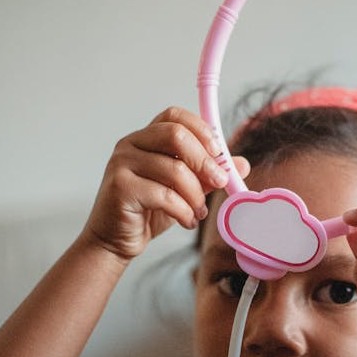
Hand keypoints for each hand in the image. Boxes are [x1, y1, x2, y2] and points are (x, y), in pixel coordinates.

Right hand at [82, 106, 248, 262]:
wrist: (115, 240)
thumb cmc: (148, 211)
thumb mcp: (185, 190)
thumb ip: (208, 175)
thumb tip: (241, 164)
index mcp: (145, 138)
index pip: (175, 116)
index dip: (201, 130)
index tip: (219, 154)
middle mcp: (130, 144)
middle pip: (176, 136)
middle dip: (205, 161)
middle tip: (220, 182)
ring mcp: (122, 164)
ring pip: (174, 169)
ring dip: (195, 195)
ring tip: (199, 212)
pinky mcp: (120, 187)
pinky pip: (164, 195)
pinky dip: (183, 211)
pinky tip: (187, 221)